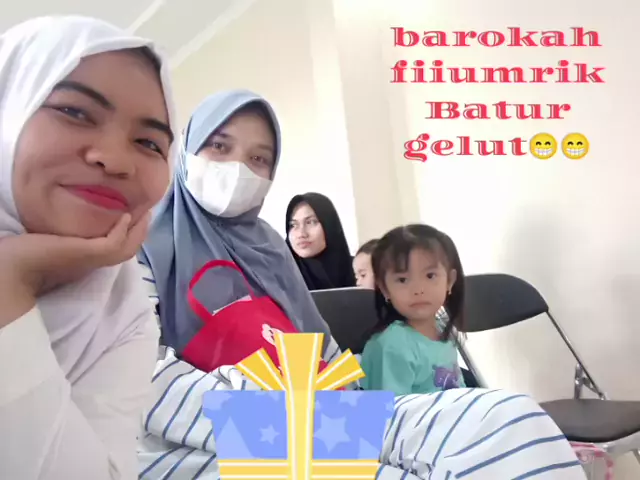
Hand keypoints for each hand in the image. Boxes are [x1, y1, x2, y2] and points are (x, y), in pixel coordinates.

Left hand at [0, 212, 150, 298]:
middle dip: (140, 233)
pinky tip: (125, 216)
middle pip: (128, 251)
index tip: (135, 219)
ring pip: (127, 249)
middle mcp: (93, 264)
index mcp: (86, 262)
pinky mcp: (87, 253)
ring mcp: (91, 260)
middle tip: (148, 214)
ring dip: (138, 231)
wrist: (10, 269)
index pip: (116, 251)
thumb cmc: (22, 254)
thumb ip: (67, 236)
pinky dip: (123, 230)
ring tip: (144, 213)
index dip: (129, 237)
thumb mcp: (52, 243)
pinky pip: (114, 243)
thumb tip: (76, 218)